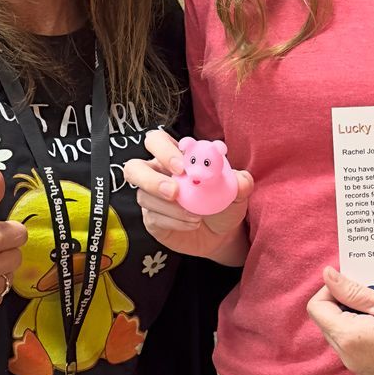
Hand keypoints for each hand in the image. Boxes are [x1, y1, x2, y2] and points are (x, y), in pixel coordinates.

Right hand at [122, 127, 251, 259]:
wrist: (222, 232)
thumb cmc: (224, 202)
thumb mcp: (237, 192)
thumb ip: (240, 182)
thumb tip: (240, 179)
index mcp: (173, 157)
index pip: (156, 141)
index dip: (163, 150)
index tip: (182, 166)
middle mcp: (156, 174)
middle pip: (133, 168)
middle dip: (151, 179)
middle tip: (175, 191)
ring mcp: (150, 198)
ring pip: (144, 197)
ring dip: (171, 207)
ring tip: (197, 216)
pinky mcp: (151, 220)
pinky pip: (154, 218)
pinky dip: (175, 222)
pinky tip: (192, 223)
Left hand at [306, 266, 373, 374]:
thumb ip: (355, 292)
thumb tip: (328, 276)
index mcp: (350, 339)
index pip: (317, 307)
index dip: (331, 290)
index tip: (357, 283)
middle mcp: (348, 359)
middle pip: (326, 322)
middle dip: (343, 303)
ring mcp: (359, 370)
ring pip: (341, 335)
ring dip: (354, 318)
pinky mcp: (371, 374)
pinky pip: (355, 348)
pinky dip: (364, 332)